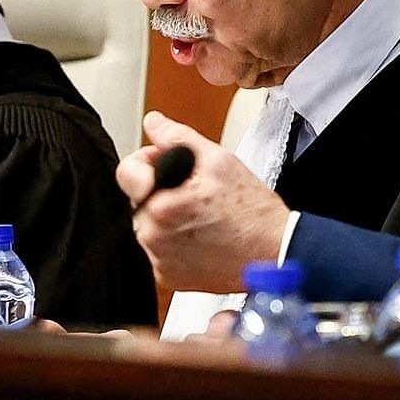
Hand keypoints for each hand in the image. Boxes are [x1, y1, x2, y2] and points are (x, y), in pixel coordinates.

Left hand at [118, 111, 290, 295]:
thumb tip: (154, 123)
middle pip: (138, 199)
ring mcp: (158, 259)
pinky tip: (200, 236)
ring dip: (166, 216)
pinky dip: (174, 241)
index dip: (148, 160)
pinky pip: (158, 250)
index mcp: (161, 205)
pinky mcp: (166, 276)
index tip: (167, 164)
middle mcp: (153, 236)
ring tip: (202, 216)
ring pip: (148, 225)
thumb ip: (178, 137)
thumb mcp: (219, 161)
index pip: (127, 172)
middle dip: (160, 189)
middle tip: (196, 192)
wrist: (273, 254)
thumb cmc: (252, 212)